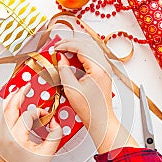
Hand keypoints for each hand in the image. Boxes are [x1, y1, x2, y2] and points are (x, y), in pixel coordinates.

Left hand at [0, 83, 61, 161]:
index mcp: (18, 138)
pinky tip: (1, 105)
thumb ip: (55, 133)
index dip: (39, 112)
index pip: (28, 115)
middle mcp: (5, 136)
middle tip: (25, 86)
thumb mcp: (49, 152)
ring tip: (14, 92)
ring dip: (7, 100)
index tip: (45, 115)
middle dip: (18, 94)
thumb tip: (54, 121)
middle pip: (9, 108)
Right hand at [55, 38, 137, 152]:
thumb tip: (61, 58)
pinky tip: (73, 56)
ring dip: (77, 45)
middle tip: (58, 46)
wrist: (101, 119)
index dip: (67, 45)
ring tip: (64, 49)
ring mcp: (105, 68)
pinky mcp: (103, 71)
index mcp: (98, 69)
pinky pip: (93, 55)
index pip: (82, 48)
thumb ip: (65, 71)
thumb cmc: (89, 108)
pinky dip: (82, 52)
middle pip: (88, 44)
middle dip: (71, 42)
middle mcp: (104, 66)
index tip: (56, 48)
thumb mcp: (71, 89)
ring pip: (91, 47)